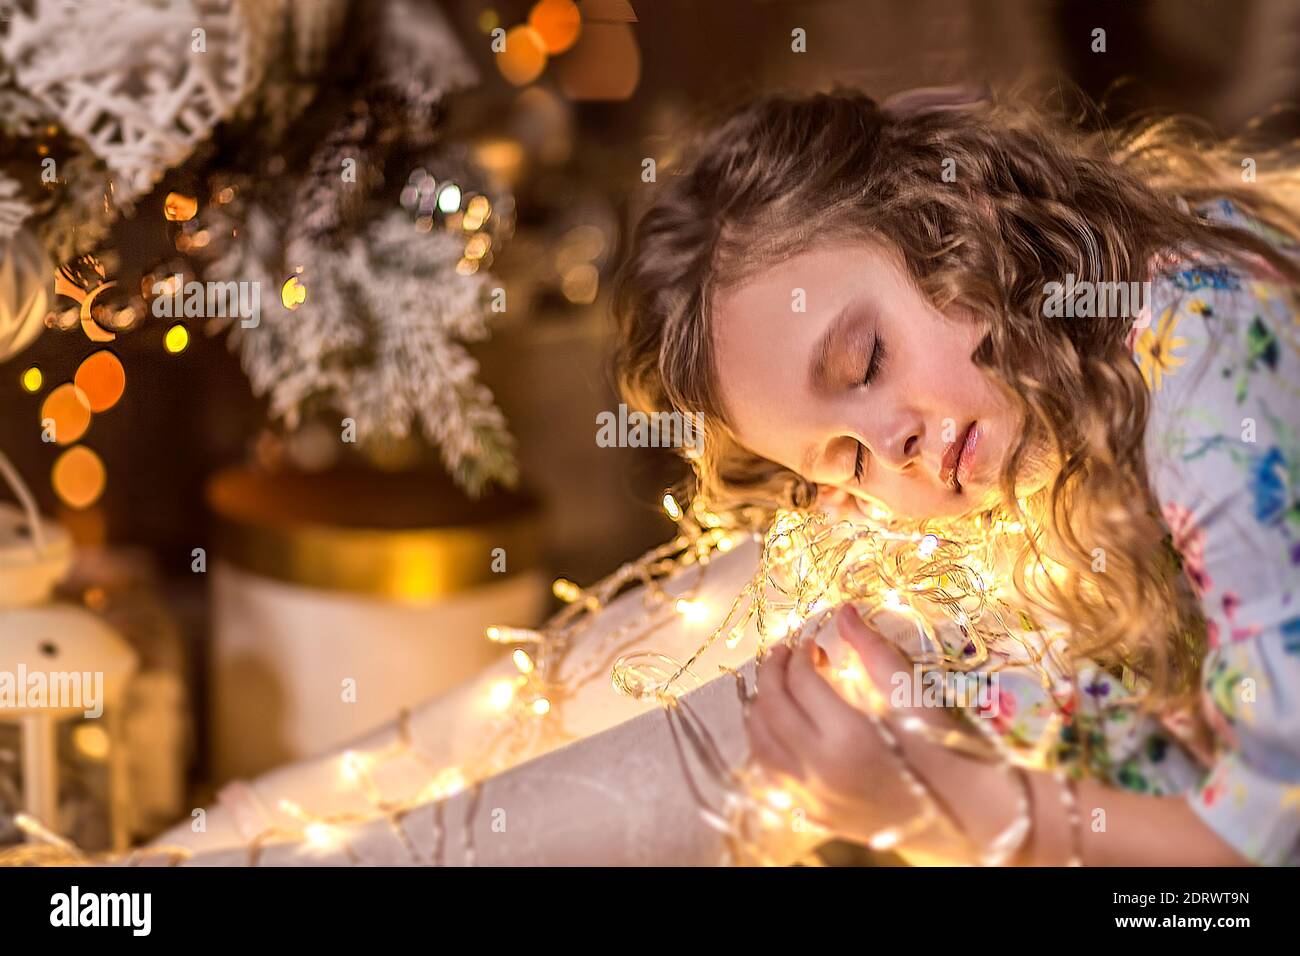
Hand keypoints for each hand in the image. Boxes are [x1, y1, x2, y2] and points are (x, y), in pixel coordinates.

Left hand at [746, 605, 1020, 857]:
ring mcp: (812, 796)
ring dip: (761, 706)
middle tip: (787, 651)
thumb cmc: (945, 748)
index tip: (811, 640)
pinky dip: (765, 742)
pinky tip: (782, 724)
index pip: (800, 680)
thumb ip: (873, 650)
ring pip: (759, 743)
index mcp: (847, 737)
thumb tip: (843, 610)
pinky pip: (769, 773)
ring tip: (780, 684)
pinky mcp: (813, 812)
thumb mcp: (911, 695)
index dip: (800, 652)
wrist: (965, 815)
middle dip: (773, 671)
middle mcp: (820, 770)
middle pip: (770, 708)